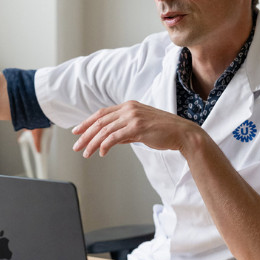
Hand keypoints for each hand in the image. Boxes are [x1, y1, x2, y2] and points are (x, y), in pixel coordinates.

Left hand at [71, 101, 197, 157]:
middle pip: (100, 121)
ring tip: (86, 153)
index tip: (77, 131)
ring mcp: (133, 117)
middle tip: (77, 146)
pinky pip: (115, 137)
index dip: (87, 122)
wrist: (182, 133)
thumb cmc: (163, 131)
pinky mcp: (137, 127)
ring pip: (105, 130)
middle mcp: (128, 108)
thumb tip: (111, 140)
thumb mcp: (141, 128)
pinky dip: (105, 145)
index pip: (101, 113)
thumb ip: (125, 131)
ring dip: (93, 143)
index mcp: (128, 106)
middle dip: (85, 134)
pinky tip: (101, 153)